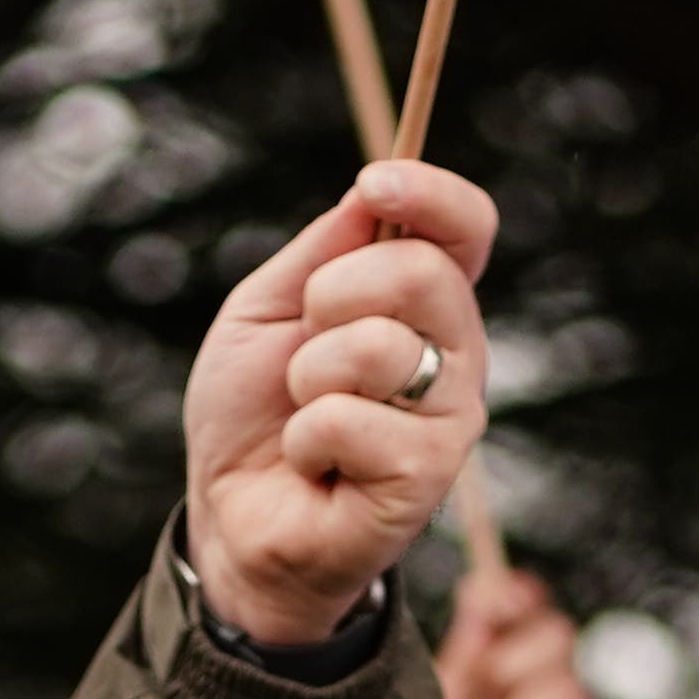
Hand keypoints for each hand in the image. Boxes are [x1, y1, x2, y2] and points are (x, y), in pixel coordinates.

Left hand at [186, 161, 499, 650]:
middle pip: (423, 272)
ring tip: (307, 415)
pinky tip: (314, 464)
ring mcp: (449, 420)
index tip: (376, 182)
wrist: (233, 517)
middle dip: (334, 297)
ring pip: (381, 348)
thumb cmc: (254, 415)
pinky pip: (351, 420)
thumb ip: (322, 251)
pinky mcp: (427, 478)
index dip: (433, 195)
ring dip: (311, 378)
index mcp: (424, 305)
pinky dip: (307, 438)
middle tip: (306, 352)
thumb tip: (374, 189)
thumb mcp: (268, 310)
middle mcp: (454, 357)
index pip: (465, 229)